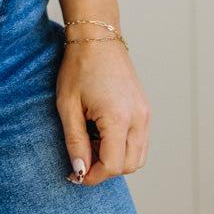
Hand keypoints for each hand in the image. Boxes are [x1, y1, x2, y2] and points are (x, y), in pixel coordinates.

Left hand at [55, 34, 151, 185]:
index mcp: (119, 117)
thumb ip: (75, 141)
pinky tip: (102, 132)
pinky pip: (140, 141)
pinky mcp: (145, 109)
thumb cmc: (79, 68)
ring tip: (91, 142)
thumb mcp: (68, 106)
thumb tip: (80, 171)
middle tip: (81, 157)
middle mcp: (139, 118)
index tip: (75, 175)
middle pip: (129, 165)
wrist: (97, 38)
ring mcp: (145, 113)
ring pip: (138, 156)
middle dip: (105, 169)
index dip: (93, 176)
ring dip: (116, 159)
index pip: (112, 165)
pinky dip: (123, 147)